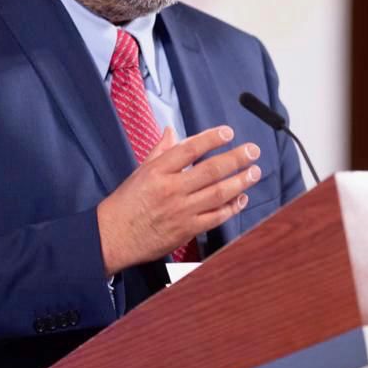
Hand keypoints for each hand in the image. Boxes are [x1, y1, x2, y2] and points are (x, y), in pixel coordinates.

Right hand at [96, 125, 260, 275]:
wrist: (113, 237)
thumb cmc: (126, 203)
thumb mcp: (140, 171)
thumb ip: (160, 150)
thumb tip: (171, 130)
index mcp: (158, 171)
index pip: (189, 149)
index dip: (211, 139)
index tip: (228, 133)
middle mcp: (171, 189)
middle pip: (210, 170)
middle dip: (236, 159)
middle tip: (252, 151)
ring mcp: (181, 211)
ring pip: (218, 194)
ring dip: (240, 182)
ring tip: (254, 172)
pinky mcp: (187, 230)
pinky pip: (215, 217)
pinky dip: (231, 207)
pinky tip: (241, 198)